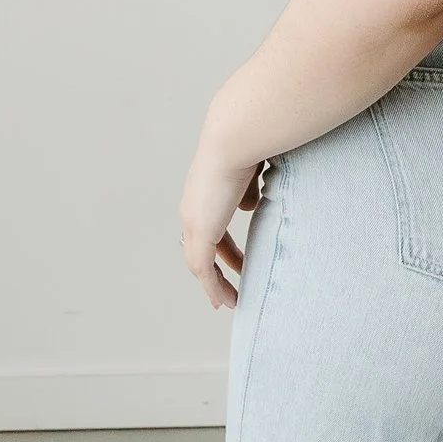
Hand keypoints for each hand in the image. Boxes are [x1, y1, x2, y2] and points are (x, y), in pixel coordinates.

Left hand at [180, 136, 270, 311]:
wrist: (234, 140)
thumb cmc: (248, 146)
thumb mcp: (250, 173)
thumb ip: (248, 190)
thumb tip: (249, 206)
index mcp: (202, 195)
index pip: (206, 228)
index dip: (218, 247)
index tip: (233, 261)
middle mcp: (191, 210)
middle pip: (197, 250)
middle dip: (213, 271)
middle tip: (228, 288)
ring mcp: (193, 223)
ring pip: (198, 264)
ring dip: (214, 285)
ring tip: (231, 301)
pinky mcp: (201, 233)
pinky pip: (204, 270)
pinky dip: (213, 288)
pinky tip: (225, 301)